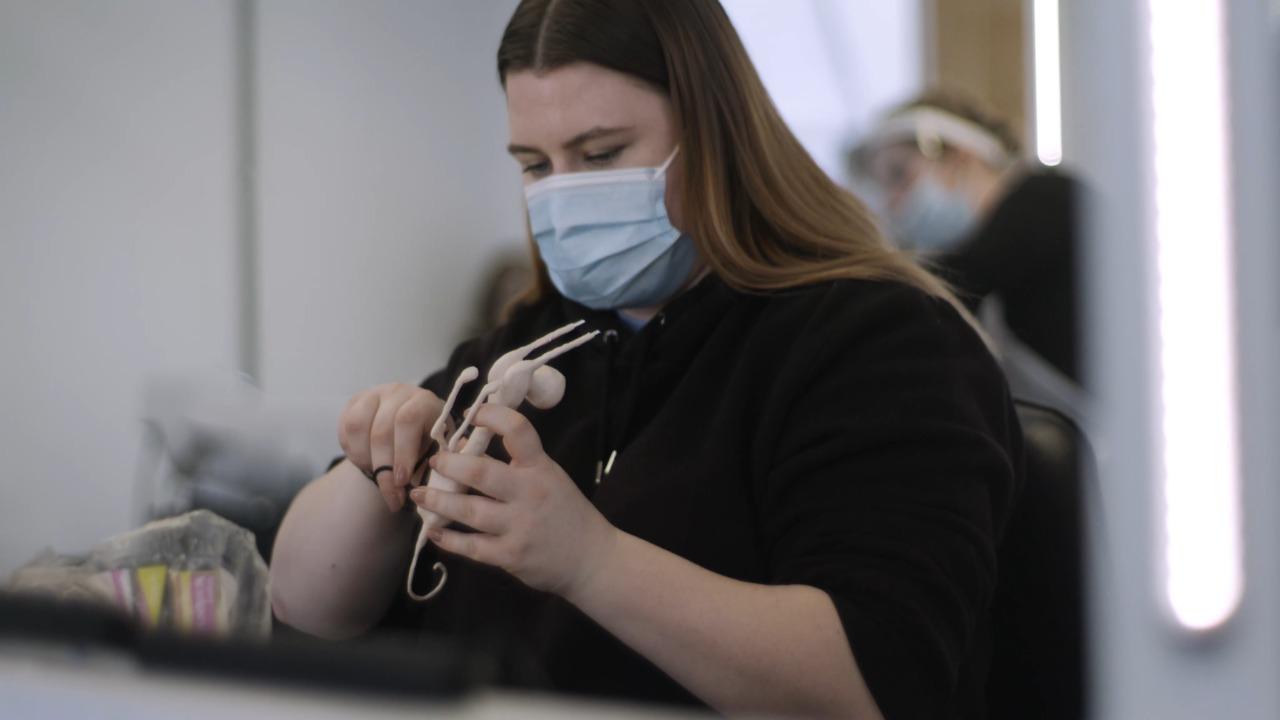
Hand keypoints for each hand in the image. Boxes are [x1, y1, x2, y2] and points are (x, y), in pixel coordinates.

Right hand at [338, 383, 442, 511]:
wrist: (408, 432)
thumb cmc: (428, 444)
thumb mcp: (440, 451)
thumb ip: (440, 462)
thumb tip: (436, 478)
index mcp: (424, 401)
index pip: (408, 420)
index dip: (403, 452)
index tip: (403, 481)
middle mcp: (398, 393)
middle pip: (381, 430)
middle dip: (384, 468)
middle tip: (391, 493)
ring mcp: (374, 395)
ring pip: (357, 427)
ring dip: (364, 458)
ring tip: (376, 475)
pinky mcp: (354, 403)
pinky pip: (345, 429)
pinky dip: (352, 451)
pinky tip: (366, 462)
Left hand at [409, 403, 618, 598]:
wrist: (592, 559)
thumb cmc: (566, 512)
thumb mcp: (549, 478)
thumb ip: (516, 464)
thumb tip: (466, 446)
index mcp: (541, 468)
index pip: (517, 430)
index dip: (491, 416)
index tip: (472, 414)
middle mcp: (530, 493)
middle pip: (480, 473)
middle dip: (449, 464)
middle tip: (433, 460)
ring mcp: (520, 526)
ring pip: (467, 511)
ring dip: (438, 501)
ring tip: (419, 494)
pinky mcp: (511, 556)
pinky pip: (471, 546)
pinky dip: (448, 539)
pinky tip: (434, 530)